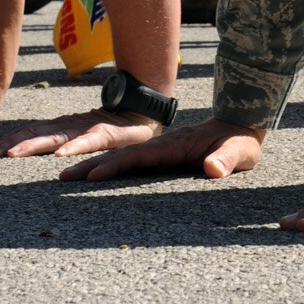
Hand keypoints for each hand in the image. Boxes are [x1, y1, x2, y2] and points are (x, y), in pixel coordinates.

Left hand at [0, 109, 163, 158]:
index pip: (31, 132)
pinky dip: (74, 147)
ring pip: (56, 138)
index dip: (8, 139)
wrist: (145, 109)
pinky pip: (89, 142)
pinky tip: (62, 155)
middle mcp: (70, 125)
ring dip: (34, 145)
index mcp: (63, 126)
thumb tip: (43, 154)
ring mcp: (87, 128)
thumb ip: (64, 141)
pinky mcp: (107, 133)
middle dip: (11, 143)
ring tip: (14, 155)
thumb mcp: (82, 134)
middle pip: (36, 133)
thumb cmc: (113, 127)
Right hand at [58, 117, 264, 181]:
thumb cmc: (240, 141)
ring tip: (65, 178)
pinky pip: (129, 162)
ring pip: (121, 158)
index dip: (116, 165)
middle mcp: (161, 146)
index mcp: (175, 146)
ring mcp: (158, 150)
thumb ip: (227, 159)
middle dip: (92, 166)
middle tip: (62, 178)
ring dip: (93, 166)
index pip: (140, 156)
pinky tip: (90, 177)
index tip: (92, 175)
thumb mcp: (239, 150)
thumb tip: (212, 169)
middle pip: (121, 156)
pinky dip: (107, 167)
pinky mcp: (160, 157)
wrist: (240, 125)